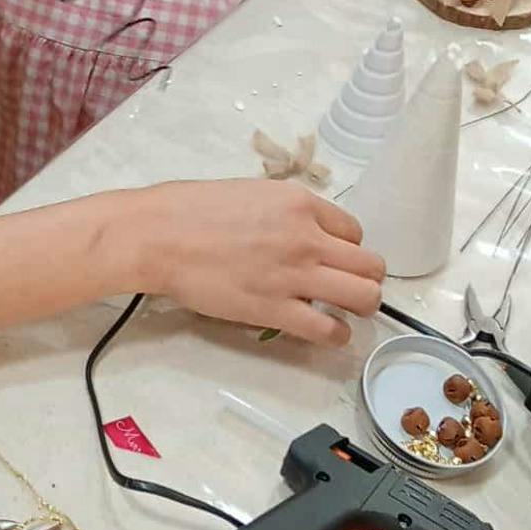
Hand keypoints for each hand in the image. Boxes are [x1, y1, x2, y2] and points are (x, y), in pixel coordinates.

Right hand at [123, 180, 384, 346]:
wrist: (159, 235)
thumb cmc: (191, 209)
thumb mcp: (252, 193)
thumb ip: (284, 212)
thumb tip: (296, 231)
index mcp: (300, 204)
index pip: (354, 230)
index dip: (348, 248)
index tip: (333, 259)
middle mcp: (308, 238)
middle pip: (371, 265)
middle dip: (367, 279)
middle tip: (349, 288)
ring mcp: (295, 276)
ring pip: (364, 296)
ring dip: (362, 307)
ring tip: (346, 312)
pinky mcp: (276, 310)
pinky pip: (329, 330)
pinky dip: (337, 336)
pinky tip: (327, 333)